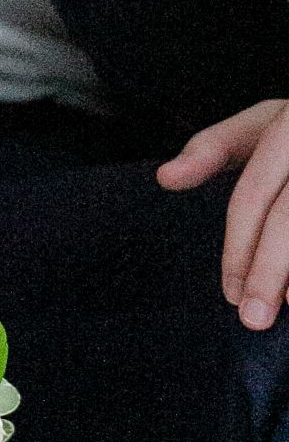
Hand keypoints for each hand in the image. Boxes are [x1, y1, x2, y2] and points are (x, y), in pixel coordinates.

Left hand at [159, 99, 288, 328]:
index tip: (231, 294)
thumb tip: (164, 178)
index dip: (240, 247)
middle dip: (269, 271)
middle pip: (288, 216)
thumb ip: (212, 148)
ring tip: (288, 308)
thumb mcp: (259, 125)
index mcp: (288, 123)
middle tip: (253, 318)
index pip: (255, 193)